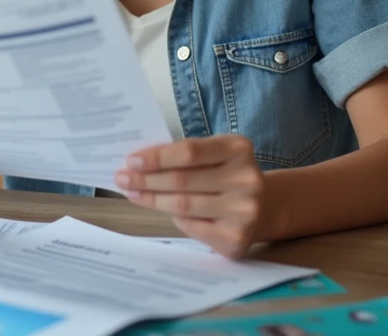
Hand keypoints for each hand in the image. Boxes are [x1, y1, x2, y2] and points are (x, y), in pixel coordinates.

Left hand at [115, 135, 266, 258]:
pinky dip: (173, 218)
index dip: (157, 157)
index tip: (131, 161)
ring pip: (183, 205)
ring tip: (132, 193)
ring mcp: (244, 211)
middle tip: (122, 179)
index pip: (189, 152)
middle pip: (182, 180)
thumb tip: (138, 163)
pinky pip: (191, 226)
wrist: (265, 207)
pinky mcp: (236, 238)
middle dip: (146, 180)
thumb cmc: (226, 175)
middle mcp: (246, 179)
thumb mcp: (214, 155)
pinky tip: (161, 210)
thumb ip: (184, 156)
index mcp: (238, 149)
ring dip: (151, 199)